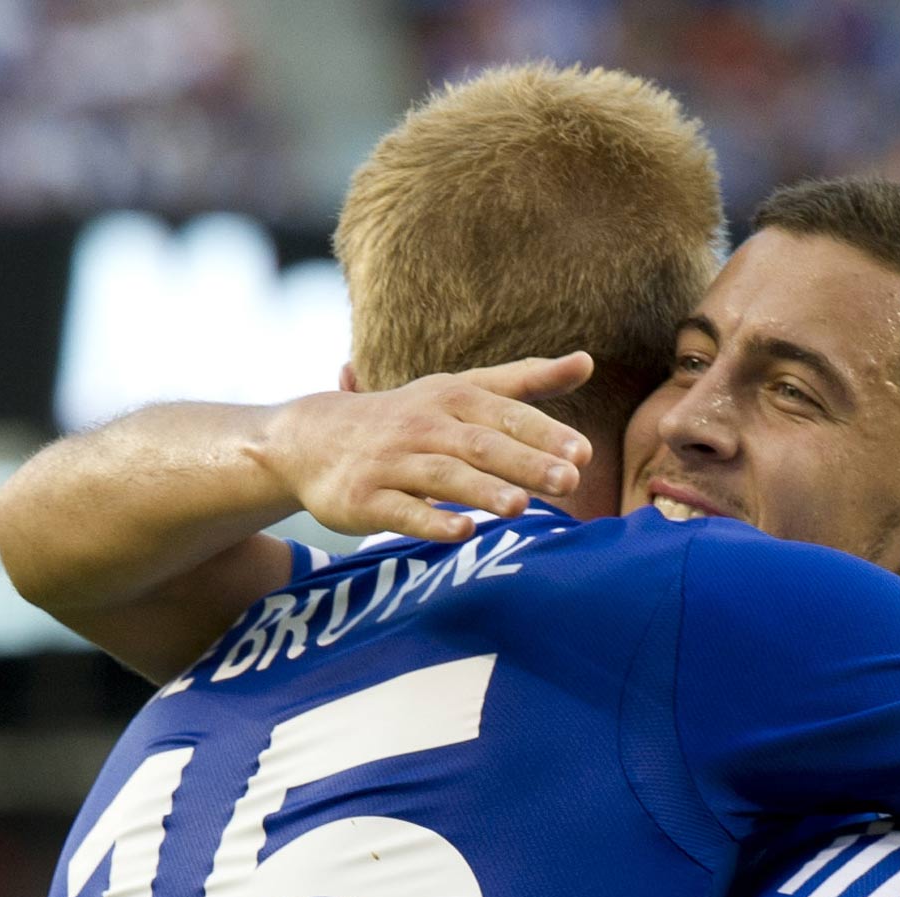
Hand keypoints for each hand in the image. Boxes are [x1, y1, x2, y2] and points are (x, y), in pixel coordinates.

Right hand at [268, 353, 595, 542]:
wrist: (312, 439)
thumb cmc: (406, 417)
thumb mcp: (460, 389)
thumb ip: (524, 380)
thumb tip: (587, 361)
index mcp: (452, 398)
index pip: (505, 413)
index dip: (544, 433)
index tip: (583, 454)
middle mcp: (424, 426)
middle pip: (481, 444)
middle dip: (525, 463)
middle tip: (569, 482)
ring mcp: (392, 463)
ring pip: (443, 476)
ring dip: (482, 490)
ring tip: (520, 506)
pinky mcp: (365, 498)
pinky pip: (401, 511)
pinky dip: (431, 520)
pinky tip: (462, 532)